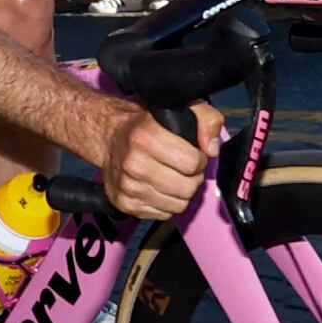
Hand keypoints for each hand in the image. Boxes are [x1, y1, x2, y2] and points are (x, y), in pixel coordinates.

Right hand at [90, 98, 224, 222]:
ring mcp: (127, 186)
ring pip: (178, 205)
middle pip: (187, 188)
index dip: (198, 159)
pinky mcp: (124, 204)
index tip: (191, 153)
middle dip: (192, 178)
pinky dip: (166, 203)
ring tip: (172, 177)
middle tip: (183, 167)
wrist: (109, 138)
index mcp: (145, 137)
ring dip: (180, 193)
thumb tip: (212, 149)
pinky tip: (159, 187)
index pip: (191, 163)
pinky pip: (164, 214)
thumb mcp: (181, 108)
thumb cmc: (147, 125)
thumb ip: (206, 119)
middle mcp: (133, 163)